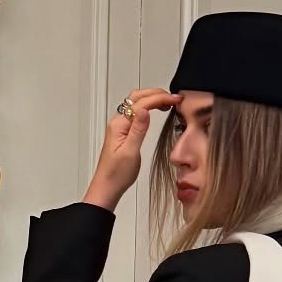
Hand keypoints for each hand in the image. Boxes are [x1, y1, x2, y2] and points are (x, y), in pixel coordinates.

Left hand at [84, 88, 176, 209]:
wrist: (106, 188)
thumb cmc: (116, 175)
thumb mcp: (130, 153)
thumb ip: (138, 130)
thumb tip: (146, 110)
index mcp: (119, 125)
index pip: (141, 103)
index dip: (160, 98)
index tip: (175, 99)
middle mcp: (118, 123)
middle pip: (137, 97)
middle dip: (156, 93)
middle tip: (173, 98)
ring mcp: (120, 127)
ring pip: (136, 103)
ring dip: (152, 98)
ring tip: (168, 101)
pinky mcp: (123, 133)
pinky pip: (135, 113)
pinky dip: (148, 107)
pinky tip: (155, 111)